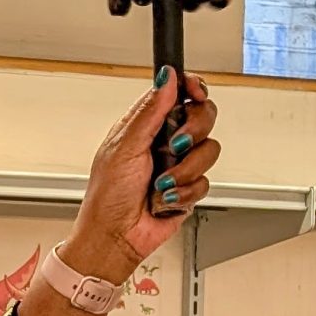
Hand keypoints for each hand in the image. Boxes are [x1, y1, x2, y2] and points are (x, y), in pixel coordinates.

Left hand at [62, 72, 219, 283]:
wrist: (113, 238)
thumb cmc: (107, 198)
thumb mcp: (124, 147)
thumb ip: (149, 111)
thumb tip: (166, 76)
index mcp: (146, 125)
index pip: (179, 93)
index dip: (192, 88)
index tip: (195, 93)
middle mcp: (165, 141)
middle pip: (204, 115)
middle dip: (193, 131)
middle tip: (173, 146)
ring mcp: (178, 165)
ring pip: (209, 150)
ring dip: (184, 170)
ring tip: (160, 183)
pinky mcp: (187, 189)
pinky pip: (204, 182)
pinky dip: (183, 193)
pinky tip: (163, 200)